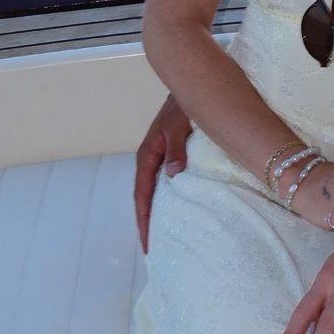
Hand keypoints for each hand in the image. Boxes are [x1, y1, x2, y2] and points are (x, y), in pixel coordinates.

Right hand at [135, 95, 192, 253]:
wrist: (191, 86)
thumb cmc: (183, 106)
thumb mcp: (179, 126)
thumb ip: (176, 149)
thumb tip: (171, 174)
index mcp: (148, 155)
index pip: (142, 194)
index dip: (144, 219)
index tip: (147, 243)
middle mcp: (150, 158)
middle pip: (145, 197)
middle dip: (146, 222)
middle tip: (152, 248)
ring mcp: (160, 156)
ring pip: (154, 190)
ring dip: (155, 211)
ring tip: (161, 234)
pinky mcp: (170, 153)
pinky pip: (164, 181)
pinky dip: (166, 197)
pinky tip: (176, 207)